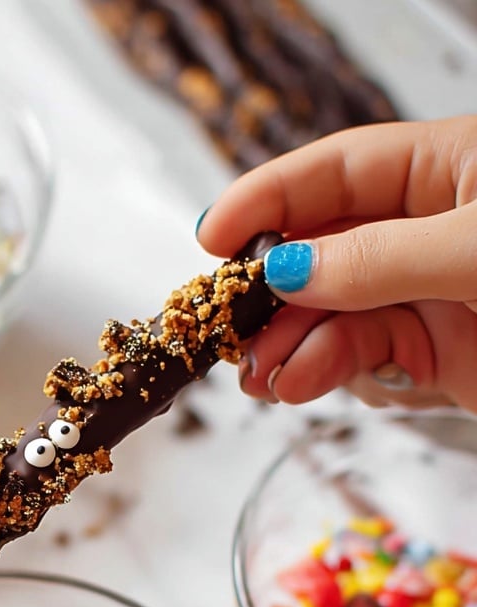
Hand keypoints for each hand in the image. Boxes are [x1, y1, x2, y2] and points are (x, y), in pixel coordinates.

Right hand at [197, 115, 476, 411]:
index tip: (210, 237)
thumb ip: (380, 259)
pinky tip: (302, 382)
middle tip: (227, 325)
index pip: (337, 173)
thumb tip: (289, 269)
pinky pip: (360, 360)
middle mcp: (430, 231)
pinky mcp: (435, 354)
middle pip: (321, 252)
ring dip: (289, 345)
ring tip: (264, 373)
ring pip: (331, 315)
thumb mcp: (473, 249)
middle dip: (269, 293)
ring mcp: (428, 296)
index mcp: (448, 170)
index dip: (268, 199)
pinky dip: (324, 373)